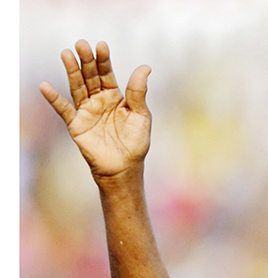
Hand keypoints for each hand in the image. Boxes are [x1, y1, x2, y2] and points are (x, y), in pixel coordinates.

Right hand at [40, 40, 151, 177]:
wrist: (125, 167)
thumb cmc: (135, 142)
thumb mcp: (141, 115)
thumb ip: (138, 93)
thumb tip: (146, 67)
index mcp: (116, 96)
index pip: (107, 74)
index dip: (104, 60)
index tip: (101, 45)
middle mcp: (99, 100)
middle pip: (90, 76)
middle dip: (86, 61)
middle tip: (81, 44)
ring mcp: (87, 111)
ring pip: (77, 87)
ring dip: (71, 71)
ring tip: (66, 54)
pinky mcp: (76, 124)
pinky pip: (63, 109)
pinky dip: (54, 98)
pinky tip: (45, 86)